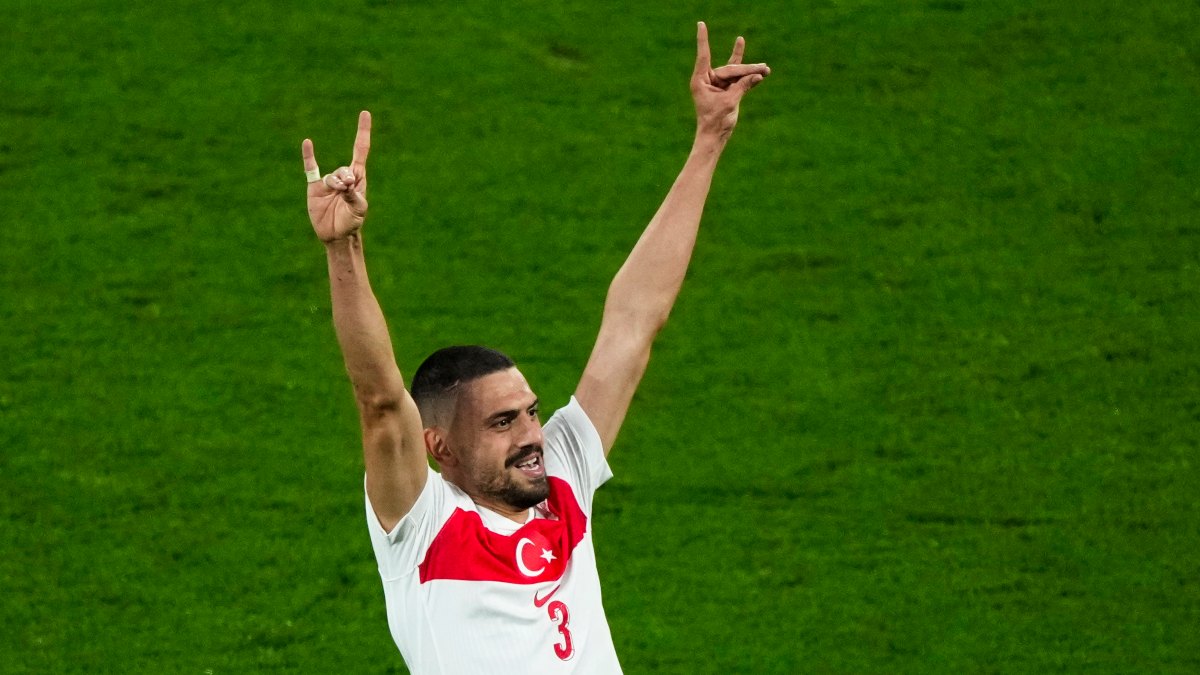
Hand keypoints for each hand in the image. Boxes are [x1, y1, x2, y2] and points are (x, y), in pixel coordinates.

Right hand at [302, 111, 371, 242]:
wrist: (336, 235)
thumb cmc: (352, 222)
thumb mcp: (359, 209)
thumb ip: (354, 196)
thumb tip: (347, 183)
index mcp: (358, 178)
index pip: (360, 149)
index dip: (362, 132)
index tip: (365, 113)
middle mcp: (343, 176)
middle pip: (345, 168)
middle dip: (346, 178)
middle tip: (348, 188)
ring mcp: (328, 182)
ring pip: (331, 176)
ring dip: (335, 184)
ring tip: (339, 194)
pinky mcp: (315, 188)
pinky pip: (310, 168)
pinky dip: (308, 156)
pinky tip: (308, 143)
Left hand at [691, 22, 769, 140]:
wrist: (715, 136)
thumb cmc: (715, 121)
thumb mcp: (729, 102)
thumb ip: (742, 87)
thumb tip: (757, 76)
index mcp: (701, 80)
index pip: (704, 55)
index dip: (703, 39)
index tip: (701, 24)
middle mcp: (709, 79)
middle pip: (729, 69)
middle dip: (746, 69)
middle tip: (763, 68)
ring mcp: (718, 84)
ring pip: (737, 73)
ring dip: (751, 72)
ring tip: (766, 69)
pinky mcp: (727, 90)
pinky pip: (740, 80)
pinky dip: (750, 78)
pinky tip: (761, 73)